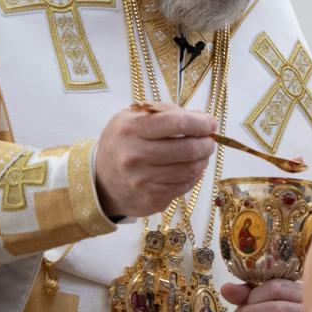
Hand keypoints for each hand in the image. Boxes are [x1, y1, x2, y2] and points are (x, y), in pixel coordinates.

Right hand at [94, 103, 215, 217]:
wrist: (100, 181)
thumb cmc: (122, 143)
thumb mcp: (133, 118)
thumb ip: (166, 112)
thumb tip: (202, 117)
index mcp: (132, 129)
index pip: (176, 123)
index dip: (200, 123)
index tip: (210, 123)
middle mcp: (135, 156)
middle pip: (188, 149)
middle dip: (206, 144)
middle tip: (209, 141)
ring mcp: (143, 181)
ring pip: (190, 170)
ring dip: (203, 160)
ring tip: (202, 154)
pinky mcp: (151, 199)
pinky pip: (184, 186)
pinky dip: (194, 176)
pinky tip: (191, 168)